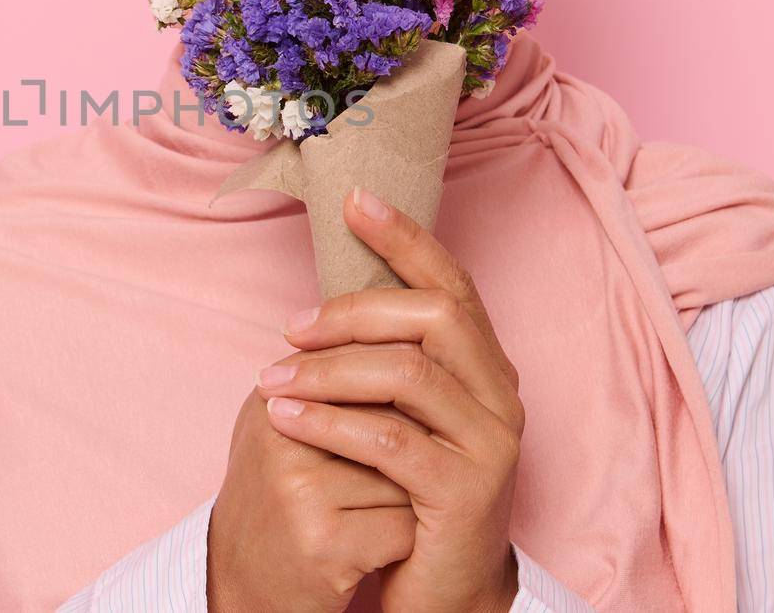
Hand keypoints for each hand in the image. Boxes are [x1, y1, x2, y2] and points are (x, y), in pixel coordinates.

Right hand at [208, 344, 425, 611]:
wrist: (240, 584)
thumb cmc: (277, 502)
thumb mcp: (283, 431)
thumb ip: (326, 385)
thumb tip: (405, 340)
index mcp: (271, 400)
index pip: (365, 370)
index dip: (402, 401)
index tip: (409, 427)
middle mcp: (279, 438)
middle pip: (393, 419)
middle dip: (415, 446)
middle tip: (413, 470)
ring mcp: (298, 491)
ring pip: (406, 475)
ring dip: (416, 495)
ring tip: (394, 510)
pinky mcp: (323, 543)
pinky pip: (404, 527)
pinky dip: (408, 541)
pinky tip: (387, 546)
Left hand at [255, 187, 523, 612]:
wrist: (441, 590)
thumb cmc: (407, 493)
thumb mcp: (397, 415)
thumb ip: (381, 361)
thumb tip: (317, 304)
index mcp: (485, 368)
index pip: (452, 283)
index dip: (406, 237)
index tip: (353, 201)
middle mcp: (501, 397)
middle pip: (434, 316)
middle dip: (354, 310)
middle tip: (291, 326)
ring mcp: (491, 445)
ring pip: (407, 373)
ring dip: (328, 369)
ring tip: (271, 379)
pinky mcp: (467, 493)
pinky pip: (390, 439)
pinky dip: (330, 421)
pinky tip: (286, 417)